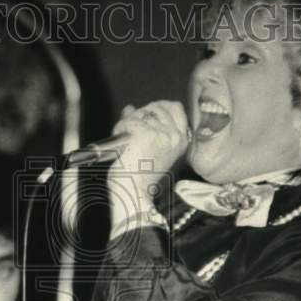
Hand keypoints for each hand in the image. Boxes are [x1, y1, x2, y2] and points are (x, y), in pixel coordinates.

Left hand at [108, 100, 189, 230]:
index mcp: (181, 139)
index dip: (159, 106)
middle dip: (139, 115)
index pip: (175, 107)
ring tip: (127, 143)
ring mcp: (160, 133)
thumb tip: (130, 108)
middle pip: (155, 107)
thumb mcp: (151, 149)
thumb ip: (145, 125)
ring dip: (127, 124)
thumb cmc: (140, 177)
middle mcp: (174, 135)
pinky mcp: (144, 134)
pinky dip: (119, 130)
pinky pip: (127, 121)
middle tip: (133, 134)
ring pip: (138, 113)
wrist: (134, 194)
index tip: (147, 114)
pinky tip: (122, 145)